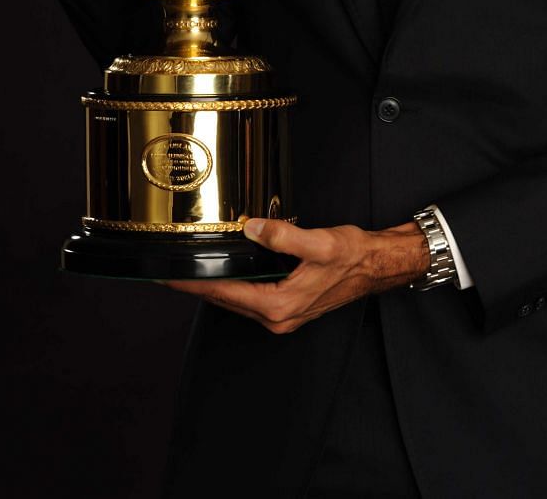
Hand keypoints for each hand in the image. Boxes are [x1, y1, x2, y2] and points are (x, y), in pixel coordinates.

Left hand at [164, 218, 430, 333]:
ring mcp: (283, 316)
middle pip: (225, 300)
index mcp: (280, 304)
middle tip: (169, 272)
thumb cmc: (355, 258)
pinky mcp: (288, 310)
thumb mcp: (320, 242)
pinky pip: (250, 301)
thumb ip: (284, 236)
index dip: (194, 283)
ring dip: (214, 288)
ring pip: (236, 302)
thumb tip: (254, 229)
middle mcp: (278, 317)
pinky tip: (229, 275)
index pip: (225, 292)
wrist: (378, 267)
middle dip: (198, 286)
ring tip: (191, 272)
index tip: (168, 276)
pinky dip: (234, 289)